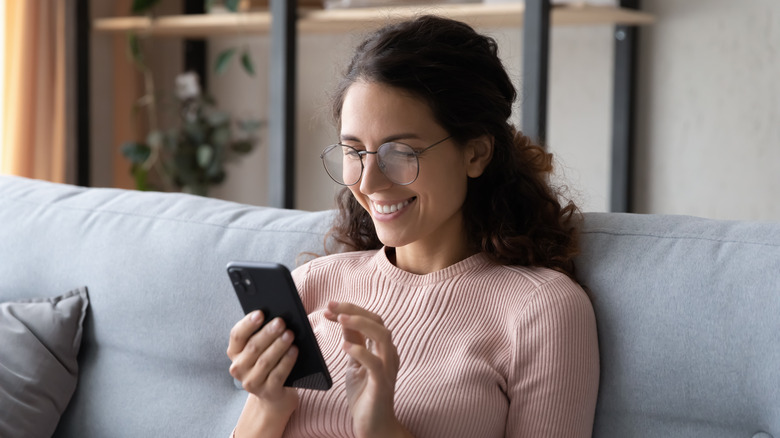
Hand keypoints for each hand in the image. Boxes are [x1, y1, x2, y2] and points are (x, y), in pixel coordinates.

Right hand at [227, 311, 298, 415]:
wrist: (275, 393)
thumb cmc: (270, 361)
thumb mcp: (263, 347)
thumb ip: (265, 333)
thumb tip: (277, 318)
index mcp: (235, 352)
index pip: (237, 335)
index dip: (248, 323)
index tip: (261, 313)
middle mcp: (239, 368)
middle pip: (253, 347)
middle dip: (268, 333)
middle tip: (281, 322)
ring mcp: (251, 382)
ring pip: (265, 361)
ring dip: (278, 346)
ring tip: (290, 334)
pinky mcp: (267, 392)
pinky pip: (277, 375)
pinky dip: (287, 361)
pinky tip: (294, 350)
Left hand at [324, 302, 409, 437]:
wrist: (374, 426)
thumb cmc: (365, 395)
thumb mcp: (355, 364)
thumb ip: (353, 343)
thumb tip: (343, 320)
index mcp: (383, 348)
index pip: (371, 320)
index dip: (351, 310)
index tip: (329, 307)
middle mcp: (389, 354)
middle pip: (378, 322)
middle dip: (354, 310)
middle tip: (332, 307)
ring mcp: (388, 368)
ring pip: (382, 336)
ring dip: (360, 324)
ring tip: (340, 319)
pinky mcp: (382, 384)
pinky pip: (375, 363)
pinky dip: (361, 351)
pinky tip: (344, 347)